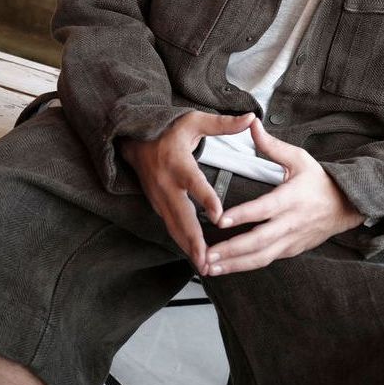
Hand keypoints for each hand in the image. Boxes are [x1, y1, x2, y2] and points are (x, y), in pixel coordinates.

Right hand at [121, 110, 254, 273]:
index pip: (194, 183)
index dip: (206, 200)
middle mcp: (166, 183)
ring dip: (188, 247)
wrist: (133, 138)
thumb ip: (223, 124)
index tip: (218, 217)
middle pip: (182, 215)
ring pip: (174, 226)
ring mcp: (159, 197)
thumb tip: (250, 117)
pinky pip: (171, 226)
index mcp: (178, 162)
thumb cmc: (168, 128)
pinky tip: (195, 256)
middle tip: (207, 260)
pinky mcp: (157, 205)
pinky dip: (182, 242)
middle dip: (194, 240)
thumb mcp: (194, 120)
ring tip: (204, 267)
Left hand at [204, 117, 363, 274]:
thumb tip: (251, 124)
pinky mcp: (291, 250)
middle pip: (259, 240)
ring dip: (234, 264)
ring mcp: (291, 240)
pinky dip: (245, 265)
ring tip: (209, 267)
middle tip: (206, 254)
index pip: (264, 208)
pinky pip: (266, 260)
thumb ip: (271, 145)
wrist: (346, 206)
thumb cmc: (319, 181)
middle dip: (231, 250)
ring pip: (261, 257)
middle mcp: (291, 222)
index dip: (243, 215)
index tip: (220, 219)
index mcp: (292, 198)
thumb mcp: (299, 158)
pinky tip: (225, 267)